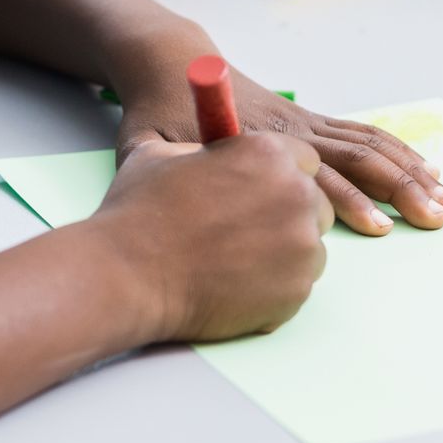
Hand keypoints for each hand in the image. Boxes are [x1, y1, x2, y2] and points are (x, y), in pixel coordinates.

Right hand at [88, 133, 330, 341]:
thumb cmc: (139, 212)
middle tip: (247, 230)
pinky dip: (274, 287)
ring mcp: (301, 245)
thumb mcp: (163, 155)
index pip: (304, 160)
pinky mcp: (296, 290)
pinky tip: (235, 284)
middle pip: (315, 203)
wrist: (127, 274)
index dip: (280, 176)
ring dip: (283, 252)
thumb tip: (212, 155)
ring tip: (236, 260)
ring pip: (309, 246)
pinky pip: (298, 284)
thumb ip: (203, 151)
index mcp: (268, 152)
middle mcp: (295, 194)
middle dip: (287, 214)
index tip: (263, 190)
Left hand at [113, 64, 442, 235]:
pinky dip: (398, 151)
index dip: (347, 203)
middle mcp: (291, 130)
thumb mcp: (149, 146)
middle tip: (434, 215)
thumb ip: (165, 175)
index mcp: (258, 142)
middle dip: (400, 188)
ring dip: (410, 171)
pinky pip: (363, 133)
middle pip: (358, 159)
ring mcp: (304, 122)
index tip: (377, 228)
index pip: (314, 176)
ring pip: (369, 144)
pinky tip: (425, 169)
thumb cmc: (157, 112)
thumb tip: (177, 207)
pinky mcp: (309, 120)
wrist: (171, 64)